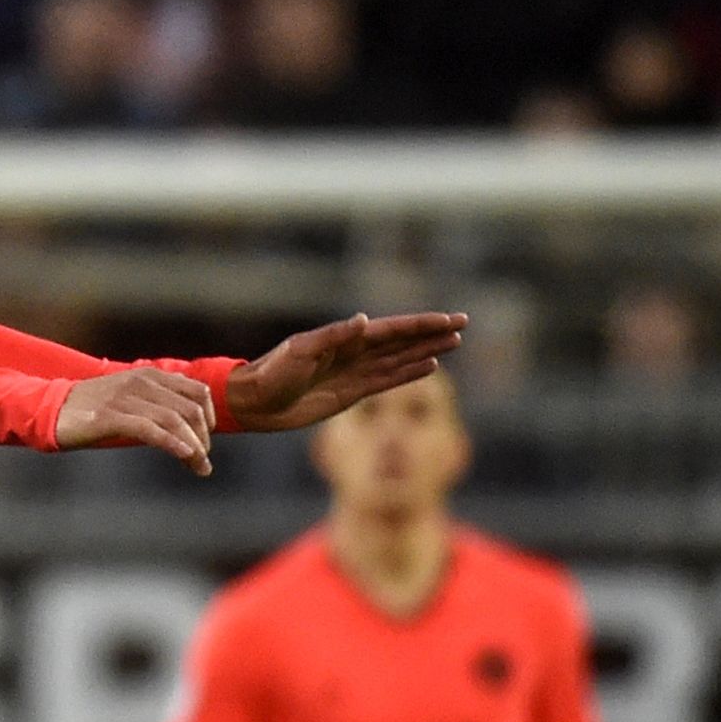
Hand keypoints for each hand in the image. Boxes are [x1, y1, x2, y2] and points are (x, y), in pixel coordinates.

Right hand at [57, 367, 216, 475]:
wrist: (52, 409)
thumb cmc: (92, 407)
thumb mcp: (130, 395)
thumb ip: (157, 400)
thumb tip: (189, 418)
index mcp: (149, 376)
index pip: (198, 391)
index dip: (210, 417)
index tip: (206, 439)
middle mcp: (141, 383)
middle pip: (191, 409)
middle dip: (203, 438)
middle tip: (202, 461)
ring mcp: (125, 399)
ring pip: (174, 420)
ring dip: (193, 447)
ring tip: (198, 466)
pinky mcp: (109, 417)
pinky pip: (149, 429)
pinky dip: (172, 443)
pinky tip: (183, 456)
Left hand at [227, 312, 467, 432]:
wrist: (256, 402)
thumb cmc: (273, 372)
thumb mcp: (301, 351)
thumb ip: (333, 337)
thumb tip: (365, 321)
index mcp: (344, 338)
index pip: (392, 329)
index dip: (421, 324)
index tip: (449, 319)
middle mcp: (354, 352)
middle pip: (402, 341)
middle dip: (432, 333)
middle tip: (464, 325)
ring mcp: (355, 372)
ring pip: (400, 359)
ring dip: (426, 351)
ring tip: (455, 343)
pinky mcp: (351, 393)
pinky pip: (387, 381)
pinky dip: (408, 373)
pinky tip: (429, 367)